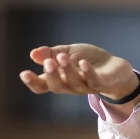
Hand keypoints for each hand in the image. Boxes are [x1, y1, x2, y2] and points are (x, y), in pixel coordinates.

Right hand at [19, 44, 138, 99]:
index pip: (43, 86)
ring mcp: (86, 87)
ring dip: (67, 70)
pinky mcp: (102, 84)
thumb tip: (33, 54)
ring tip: (63, 57)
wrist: (115, 67)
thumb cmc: (88, 60)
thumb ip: (51, 53)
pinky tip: (83, 63)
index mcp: (60, 79)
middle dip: (51, 75)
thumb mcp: (68, 52)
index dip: (32, 82)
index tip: (24, 73)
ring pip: (74, 83)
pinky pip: (94, 81)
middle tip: (48, 62)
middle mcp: (71, 86)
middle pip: (57, 87)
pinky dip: (88, 72)